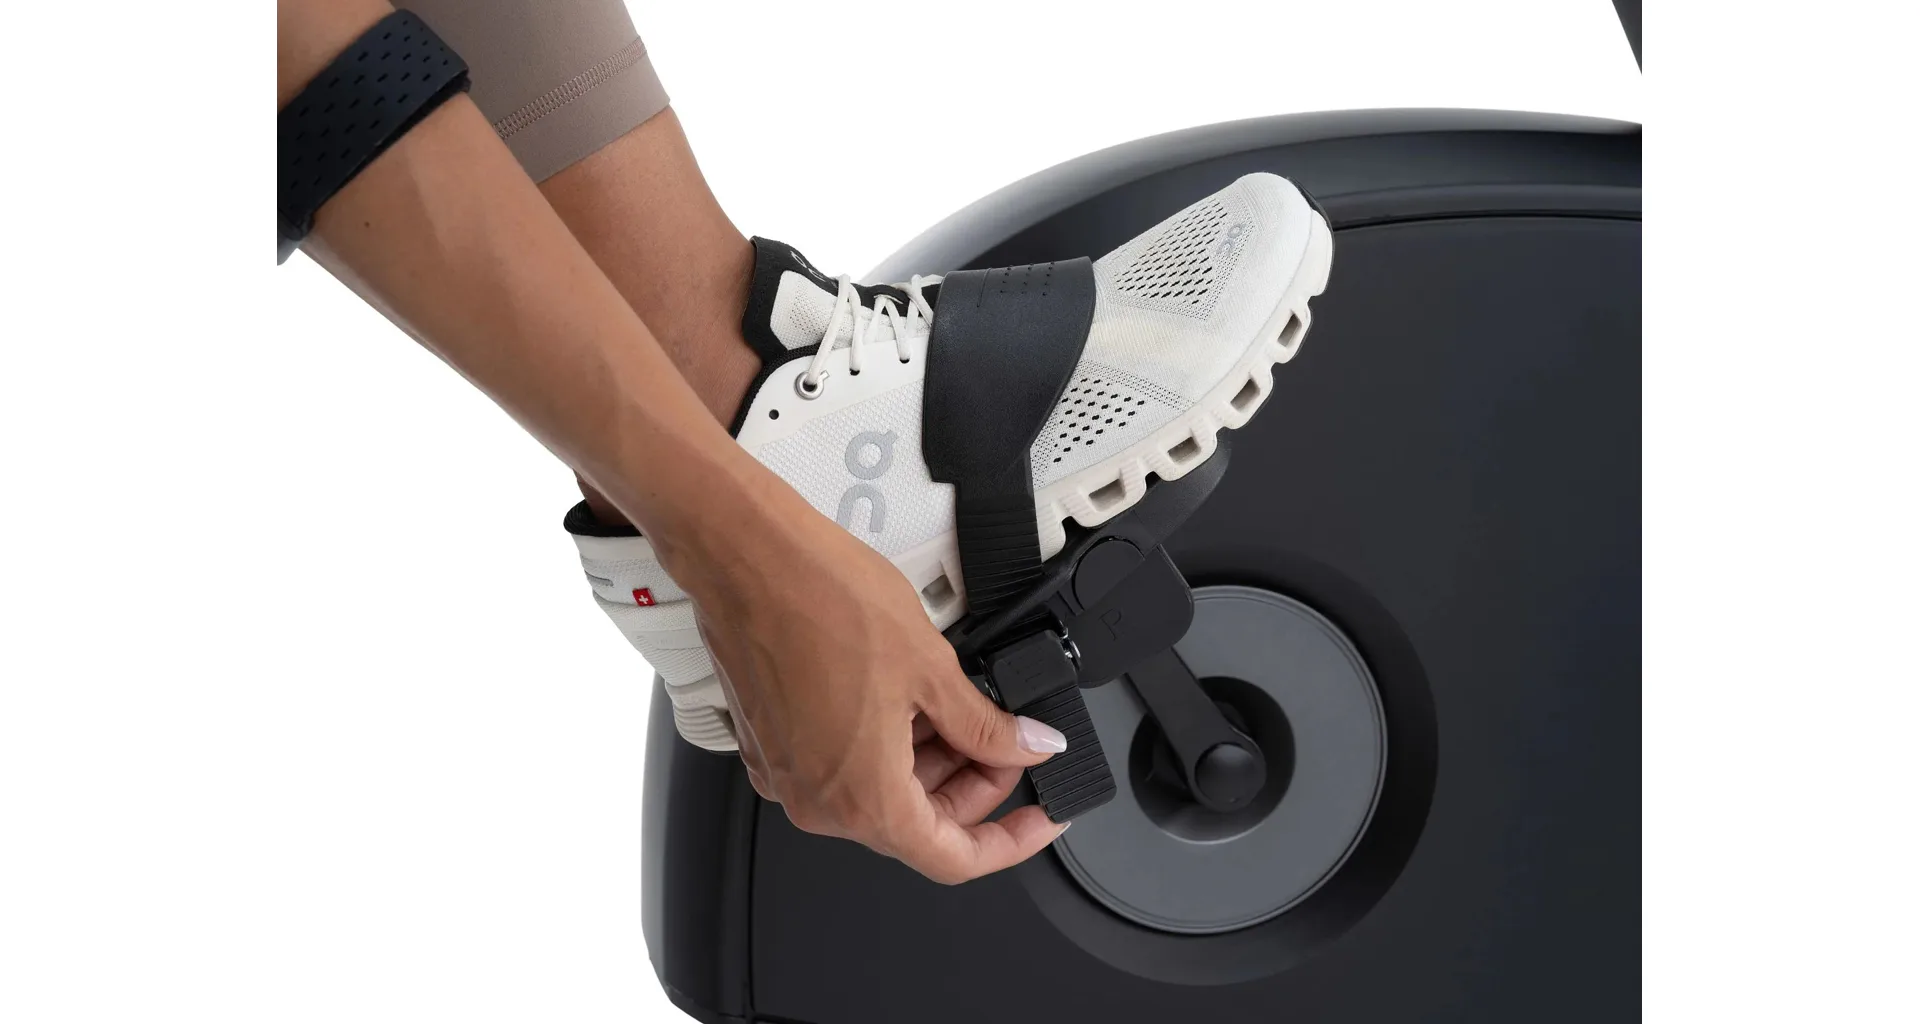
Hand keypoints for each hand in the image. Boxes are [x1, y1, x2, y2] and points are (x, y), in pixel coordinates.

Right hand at [668, 497, 1069, 883]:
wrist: (745, 555)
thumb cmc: (822, 600)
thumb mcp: (931, 668)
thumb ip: (986, 725)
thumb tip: (1028, 747)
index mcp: (862, 799)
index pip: (953, 857)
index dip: (1009, 841)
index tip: (1041, 819)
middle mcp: (817, 802)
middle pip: (917, 826)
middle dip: (971, 786)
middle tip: (1008, 740)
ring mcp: (787, 775)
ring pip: (879, 795)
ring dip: (929, 762)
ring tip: (957, 706)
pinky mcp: (770, 745)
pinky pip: (842, 768)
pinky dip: (886, 746)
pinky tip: (909, 700)